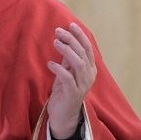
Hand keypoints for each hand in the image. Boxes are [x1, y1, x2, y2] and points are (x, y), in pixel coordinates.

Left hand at [47, 23, 96, 138]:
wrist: (63, 115)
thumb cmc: (64, 91)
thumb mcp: (66, 71)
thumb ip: (68, 58)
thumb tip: (64, 39)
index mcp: (90, 69)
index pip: (88, 48)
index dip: (80, 35)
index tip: (70, 25)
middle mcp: (89, 76)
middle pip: (83, 53)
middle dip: (71, 39)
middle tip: (58, 30)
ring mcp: (83, 85)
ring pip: (78, 63)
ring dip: (67, 51)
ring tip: (56, 42)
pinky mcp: (74, 94)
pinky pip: (68, 78)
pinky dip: (59, 69)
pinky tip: (50, 64)